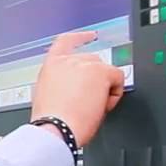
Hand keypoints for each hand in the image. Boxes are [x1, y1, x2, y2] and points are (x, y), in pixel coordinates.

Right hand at [29, 31, 125, 145]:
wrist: (55, 129)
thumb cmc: (51, 122)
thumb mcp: (47, 98)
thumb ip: (60, 85)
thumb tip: (73, 90)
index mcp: (51, 66)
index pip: (66, 41)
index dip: (80, 37)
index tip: (90, 36)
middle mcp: (67, 61)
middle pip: (93, 60)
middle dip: (97, 78)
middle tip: (90, 101)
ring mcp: (84, 64)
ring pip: (105, 71)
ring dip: (104, 89)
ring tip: (92, 108)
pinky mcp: (100, 72)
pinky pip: (118, 78)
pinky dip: (115, 94)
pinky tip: (102, 107)